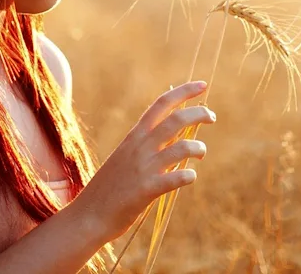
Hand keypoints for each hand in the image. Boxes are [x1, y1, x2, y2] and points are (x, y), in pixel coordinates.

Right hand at [68, 81, 215, 243]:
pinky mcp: (147, 190)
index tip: (202, 85)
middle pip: (176, 120)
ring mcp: (144, 168)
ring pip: (182, 147)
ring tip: (200, 154)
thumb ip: (148, 145)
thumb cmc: (111, 187)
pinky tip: (189, 177)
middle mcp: (140, 146)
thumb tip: (177, 135)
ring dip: (198, 147)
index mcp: (134, 136)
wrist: (89, 214)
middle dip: (199, 113)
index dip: (183, 92)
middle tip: (212, 116)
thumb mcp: (126, 156)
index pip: (161, 104)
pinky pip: (176, 179)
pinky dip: (188, 176)